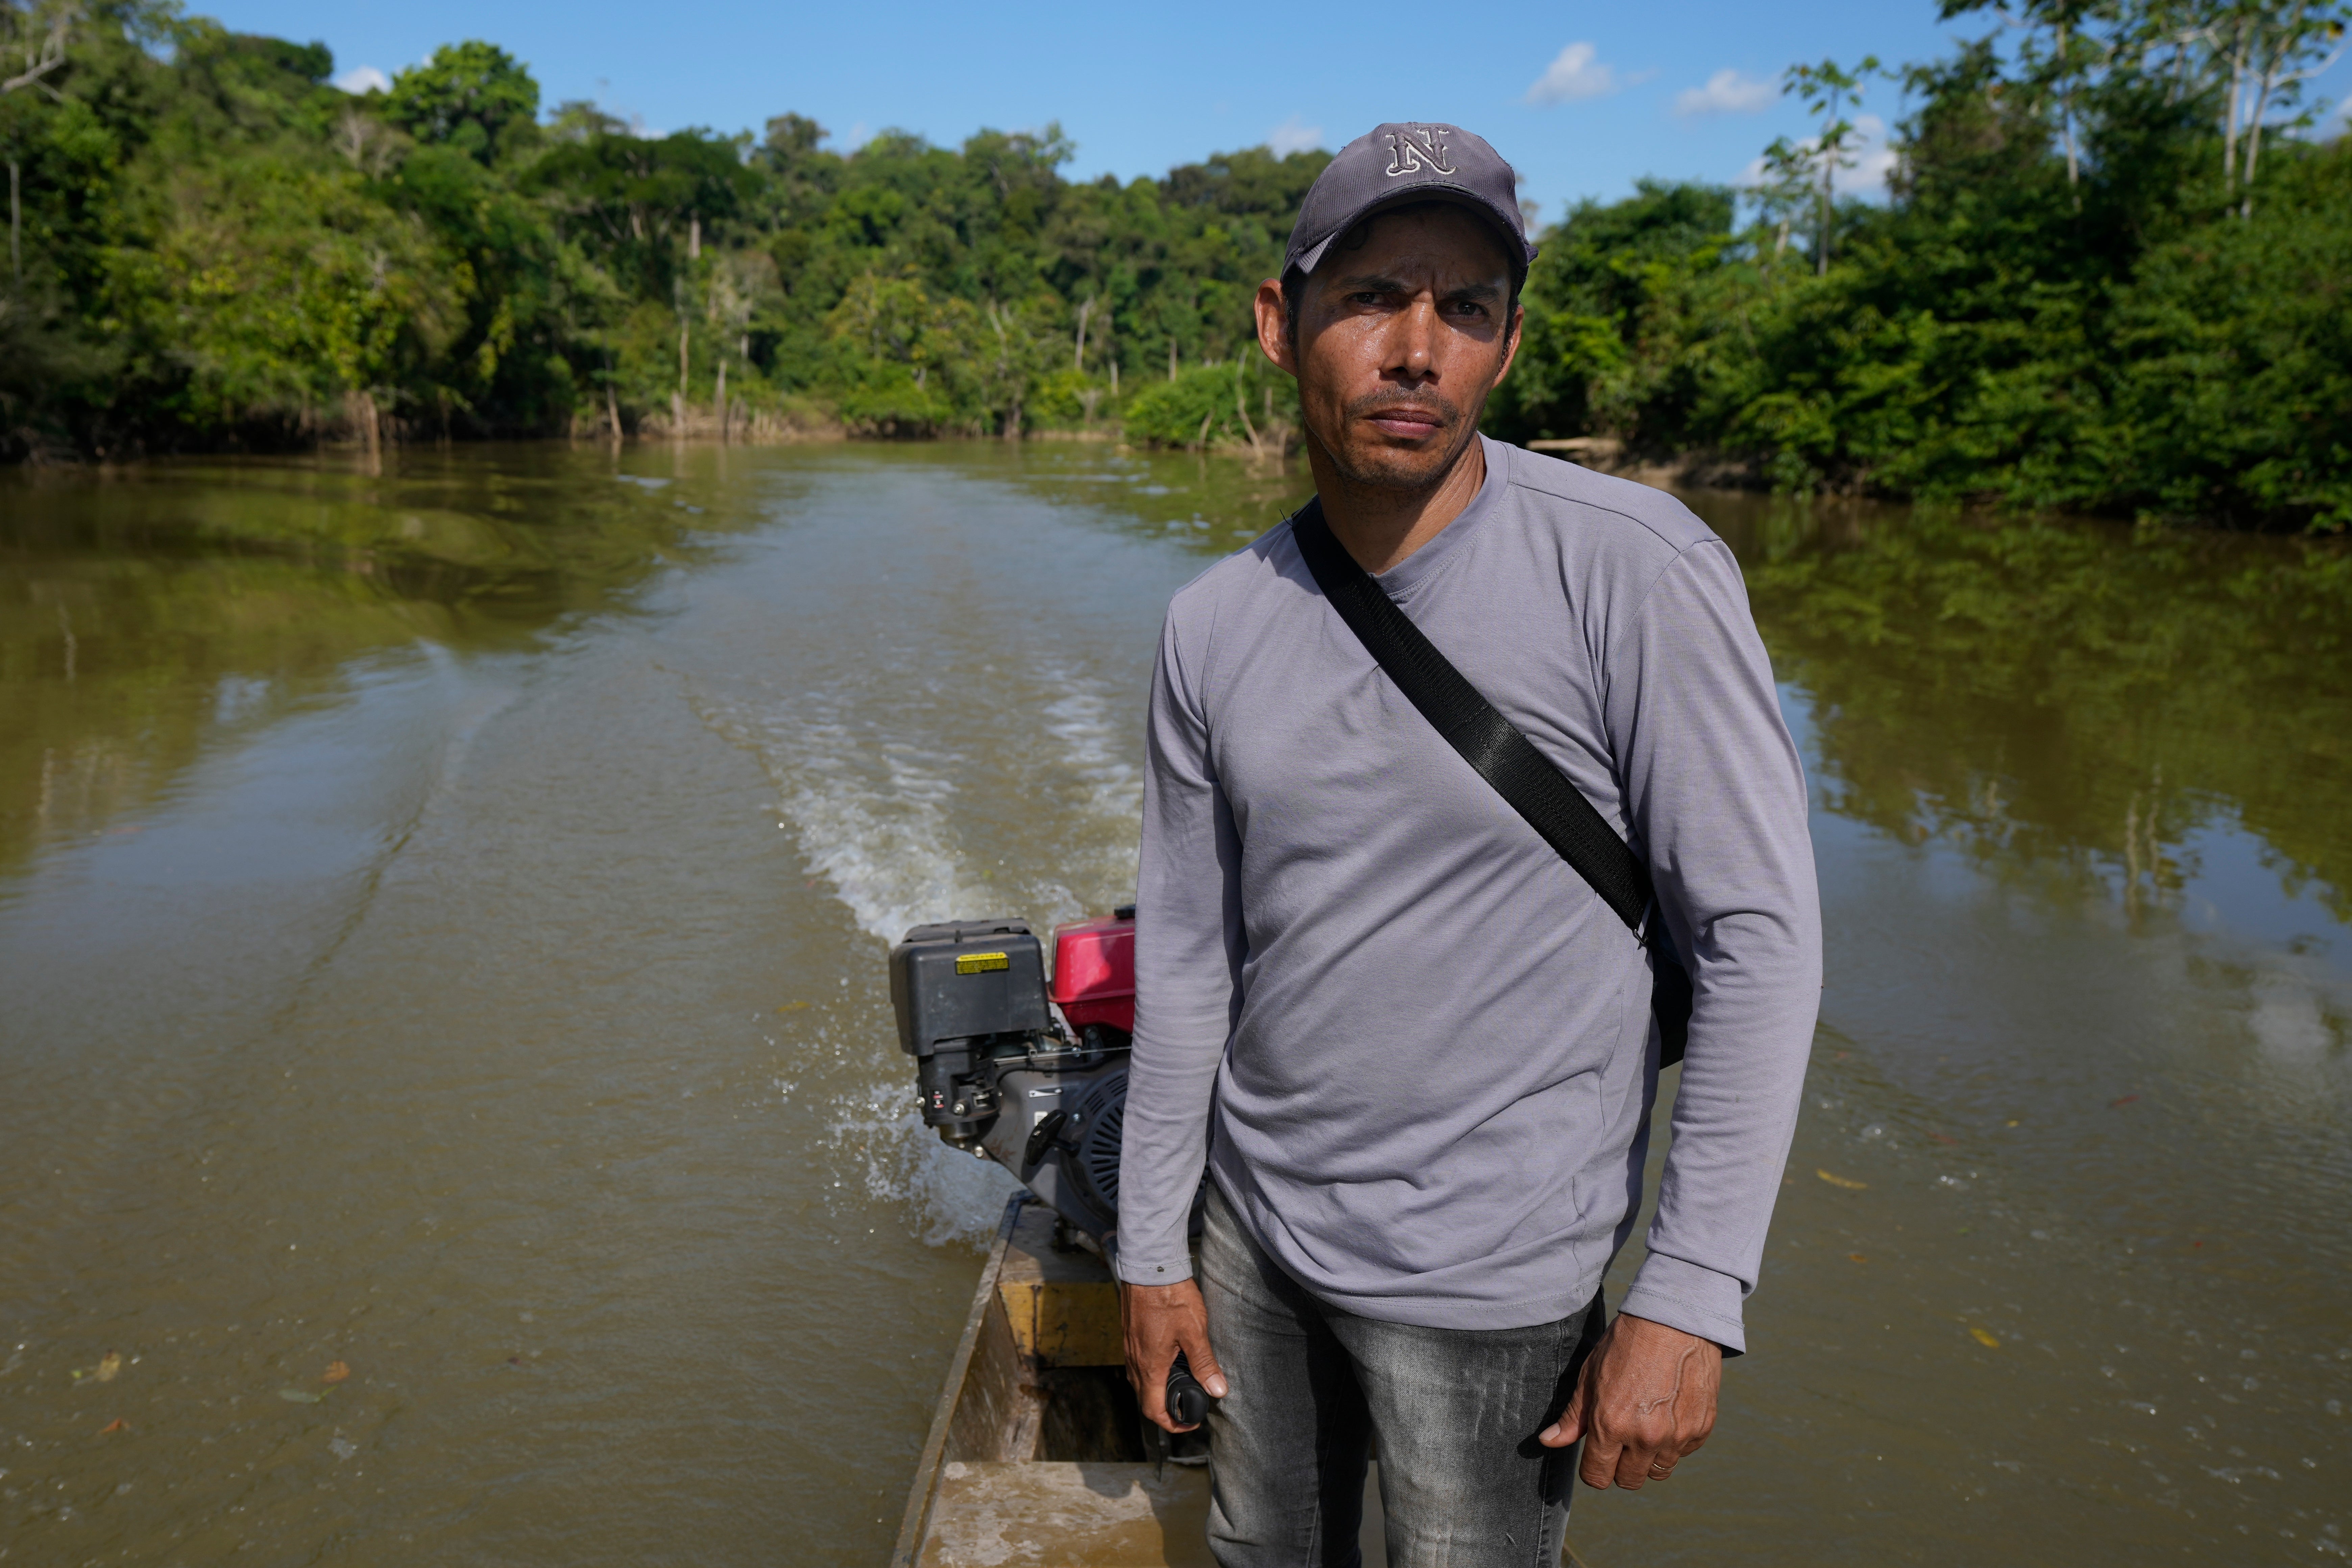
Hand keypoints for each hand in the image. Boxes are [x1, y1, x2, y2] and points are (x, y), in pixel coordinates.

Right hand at [1120, 1278, 1228, 1431]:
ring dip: (1157, 1392)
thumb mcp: (1194, 1330)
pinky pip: (1137, 1365)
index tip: (1188, 1423)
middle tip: (1187, 1408)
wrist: (1149, 1266)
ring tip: (1180, 1387)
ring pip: (1139, 1382)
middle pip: (1144, 1399)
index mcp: (1150, 1365)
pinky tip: (1167, 1363)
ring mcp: (1130, 1348)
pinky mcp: (1130, 1336)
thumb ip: (1204, 1363)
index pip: (1153, 1409)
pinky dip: (1151, 1374)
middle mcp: (1135, 1360)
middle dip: (1164, 1410)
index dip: (1171, 1423)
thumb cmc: (1170, 1296)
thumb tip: (1217, 1390)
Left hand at [1538, 1312, 1720, 1489]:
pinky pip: (1682, 1453)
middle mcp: (1646, 1438)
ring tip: (1644, 1425)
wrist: (1675, 1320)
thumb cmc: (1626, 1345)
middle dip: (1620, 1466)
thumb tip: (1547, 1442)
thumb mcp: (1590, 1376)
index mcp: (1612, 1425)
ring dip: (1648, 1458)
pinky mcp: (1701, 1429)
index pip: (1597, 1476)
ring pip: (1658, 1472)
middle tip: (1620, 1439)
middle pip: (1628, 1481)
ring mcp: (1677, 1435)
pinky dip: (1673, 1442)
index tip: (1595, 1454)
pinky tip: (1667, 1413)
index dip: (1593, 1468)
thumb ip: (1573, 1416)